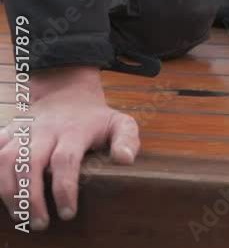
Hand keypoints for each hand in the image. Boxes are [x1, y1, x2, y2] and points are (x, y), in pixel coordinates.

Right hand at [0, 66, 138, 229]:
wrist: (67, 93)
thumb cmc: (95, 118)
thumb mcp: (119, 123)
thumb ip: (127, 139)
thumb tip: (125, 159)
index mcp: (74, 130)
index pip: (65, 160)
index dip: (64, 188)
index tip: (68, 213)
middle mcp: (45, 130)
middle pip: (31, 163)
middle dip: (32, 197)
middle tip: (40, 223)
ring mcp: (24, 131)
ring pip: (6, 160)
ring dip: (9, 190)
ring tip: (21, 216)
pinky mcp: (9, 132)